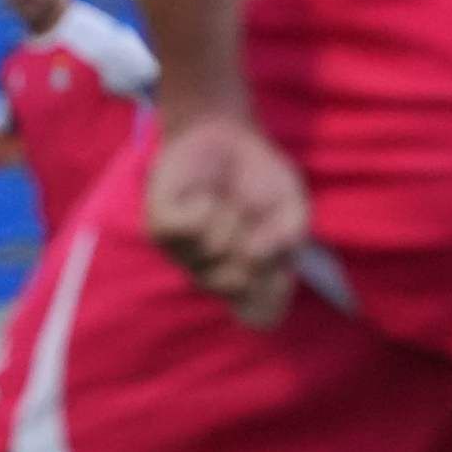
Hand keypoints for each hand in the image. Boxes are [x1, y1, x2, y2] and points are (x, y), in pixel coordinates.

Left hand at [143, 112, 308, 328]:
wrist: (226, 136)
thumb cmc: (261, 178)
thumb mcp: (292, 205)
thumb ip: (287, 235)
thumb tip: (254, 258)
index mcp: (248, 276)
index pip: (259, 315)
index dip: (271, 298)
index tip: (279, 268)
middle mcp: (214, 272)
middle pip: (236, 284)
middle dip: (251, 244)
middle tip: (250, 218)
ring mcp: (184, 254)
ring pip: (212, 250)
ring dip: (229, 218)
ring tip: (226, 201)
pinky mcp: (160, 228)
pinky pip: (185, 230)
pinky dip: (202, 209)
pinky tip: (204, 199)